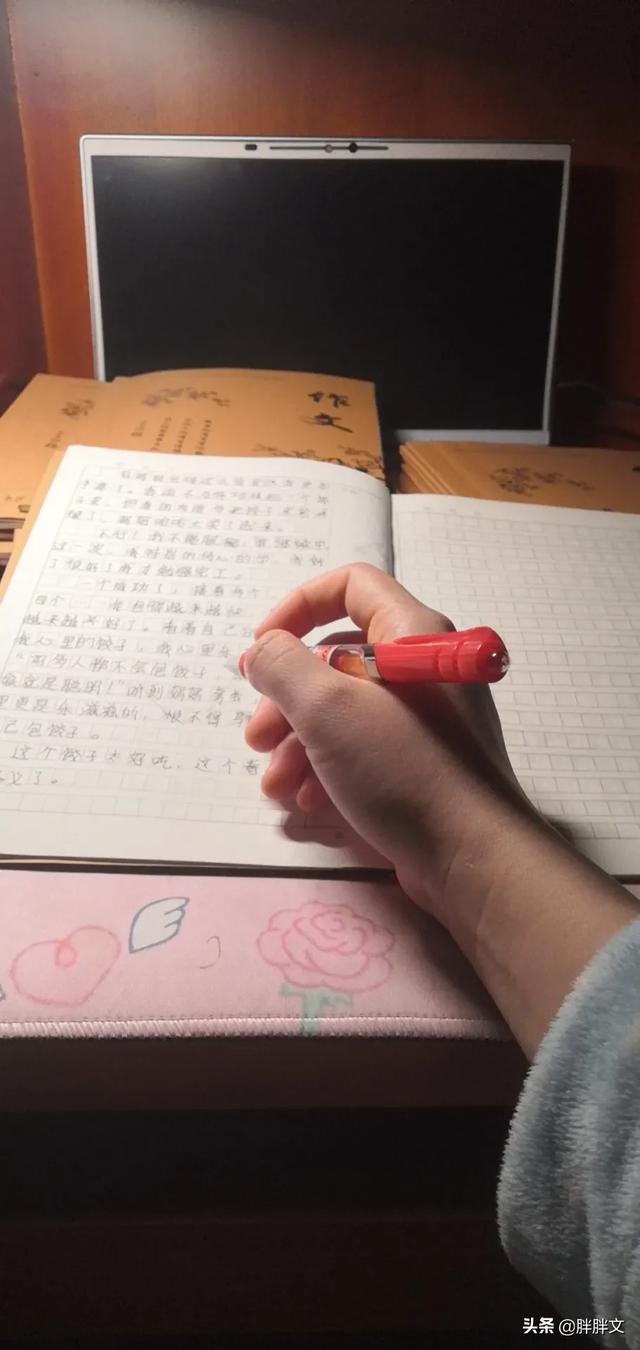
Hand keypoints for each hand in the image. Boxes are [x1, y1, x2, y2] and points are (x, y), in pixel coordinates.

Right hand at [240, 564, 534, 922]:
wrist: (473, 858)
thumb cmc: (404, 769)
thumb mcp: (328, 709)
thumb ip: (282, 666)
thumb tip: (262, 650)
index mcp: (413, 634)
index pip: (351, 587)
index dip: (298, 607)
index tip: (262, 648)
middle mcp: (423, 668)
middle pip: (338, 658)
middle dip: (286, 697)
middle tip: (255, 738)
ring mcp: (426, 719)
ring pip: (345, 711)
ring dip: (298, 743)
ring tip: (276, 786)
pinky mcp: (423, 764)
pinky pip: (364, 750)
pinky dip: (328, 769)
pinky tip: (309, 803)